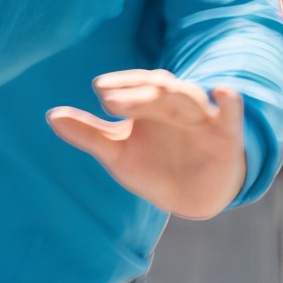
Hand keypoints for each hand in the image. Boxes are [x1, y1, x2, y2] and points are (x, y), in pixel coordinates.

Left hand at [47, 69, 251, 219]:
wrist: (191, 196)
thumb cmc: (152, 165)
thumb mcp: (118, 152)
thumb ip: (89, 134)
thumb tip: (51, 115)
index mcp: (146, 101)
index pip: (130, 86)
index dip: (116, 88)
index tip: (100, 93)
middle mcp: (173, 103)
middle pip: (156, 90)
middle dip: (136, 93)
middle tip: (111, 102)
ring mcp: (202, 117)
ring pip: (188, 98)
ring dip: (172, 94)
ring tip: (159, 87)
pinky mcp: (226, 135)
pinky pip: (231, 115)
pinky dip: (229, 102)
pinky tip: (224, 92)